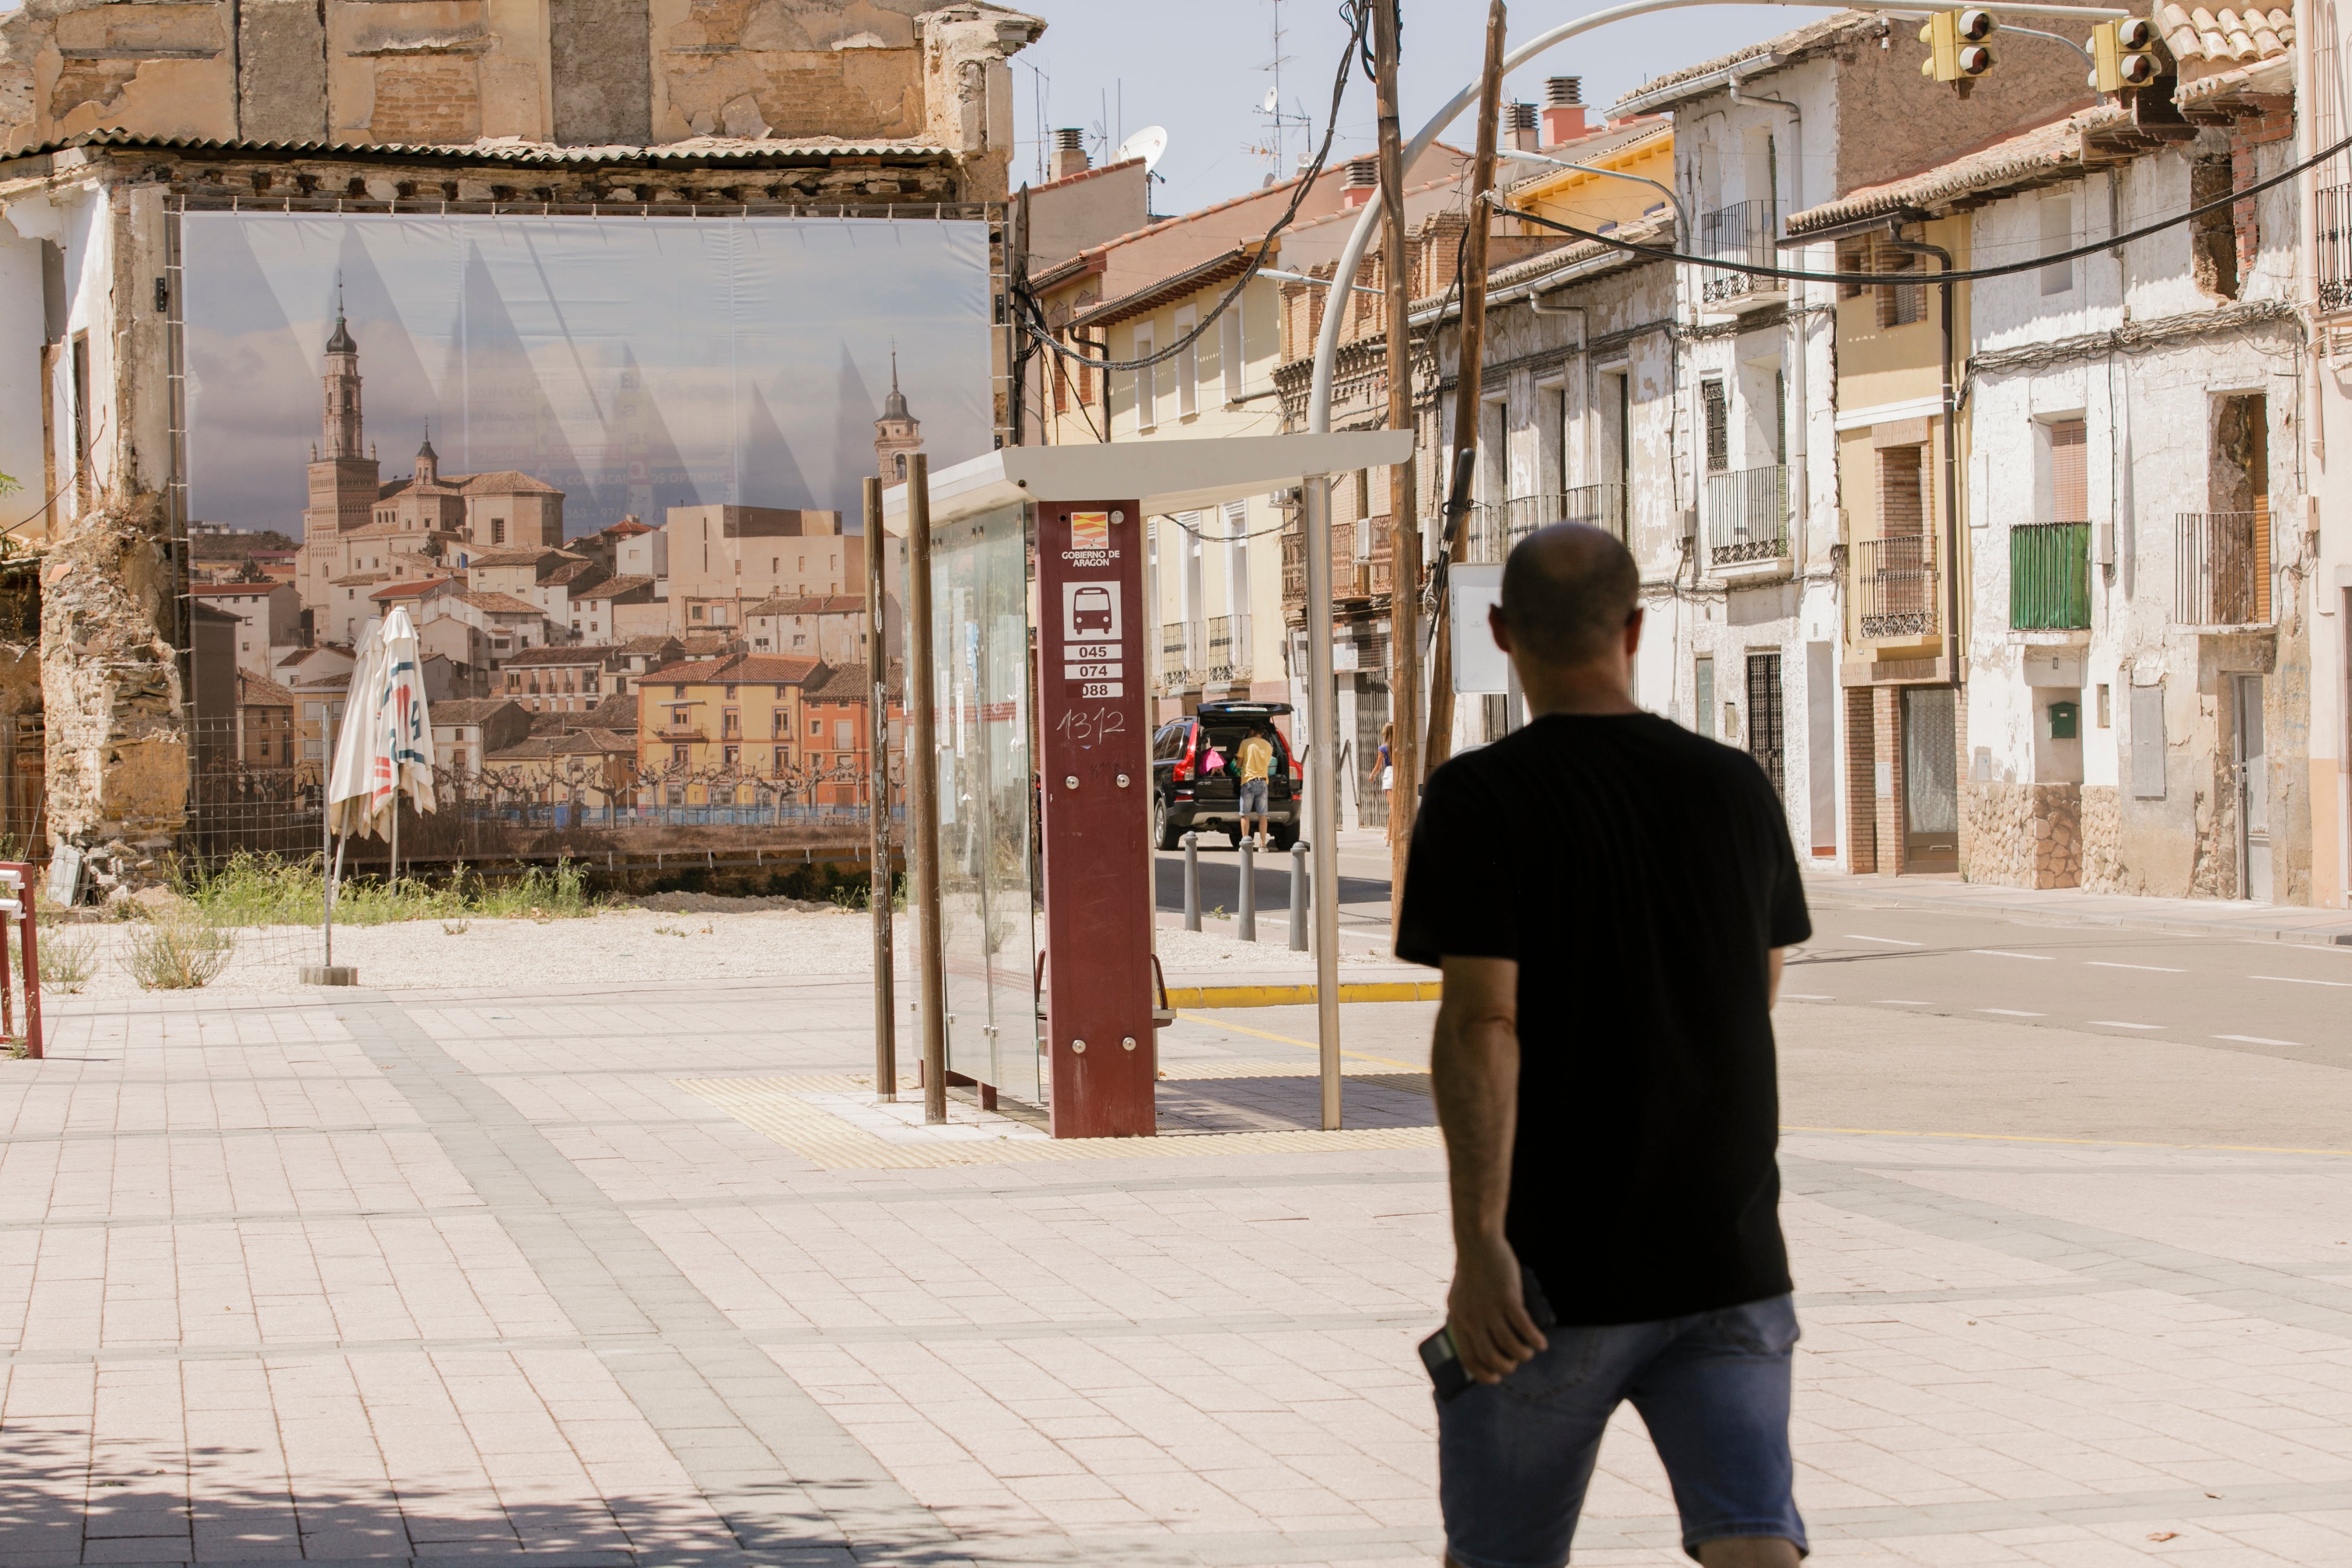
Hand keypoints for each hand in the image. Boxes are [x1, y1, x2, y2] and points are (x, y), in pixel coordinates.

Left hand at [1447, 1233, 1547, 1383]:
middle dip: (1506, 1368)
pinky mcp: (1507, 1299)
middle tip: (1515, 1364)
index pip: (1468, 1358)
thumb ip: (1465, 1319)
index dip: (1483, 1374)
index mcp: (1458, 1321)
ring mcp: (1490, 1309)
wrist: (1477, 1244)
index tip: (1495, 1378)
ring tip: (1529, 1352)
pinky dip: (1534, 1340)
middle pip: (1491, 1357)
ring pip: (1510, 1346)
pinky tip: (1541, 1343)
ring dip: (1523, 1355)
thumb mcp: (1459, 1299)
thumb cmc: (1471, 1273)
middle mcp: (1472, 1319)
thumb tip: (1478, 1344)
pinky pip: (1524, 1328)